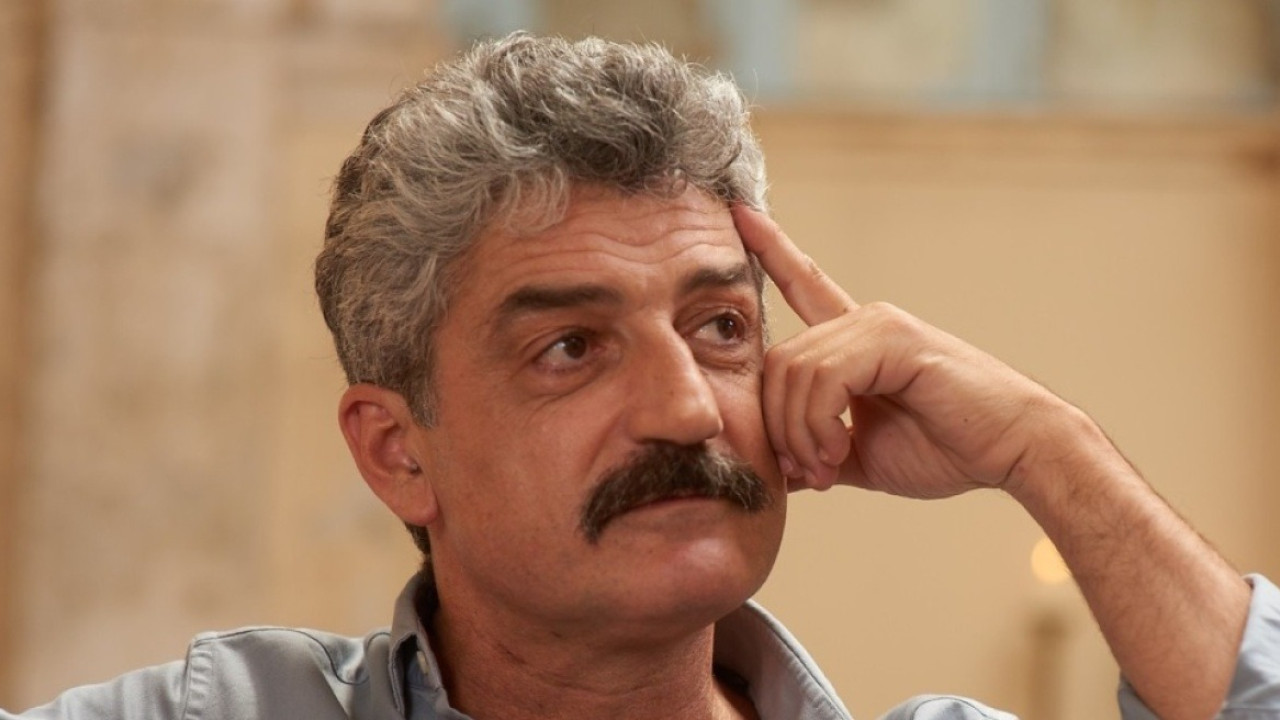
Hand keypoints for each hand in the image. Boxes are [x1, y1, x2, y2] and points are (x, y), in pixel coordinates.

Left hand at [734, 205, 1066, 498]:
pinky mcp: (893, 339)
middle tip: (807, 473)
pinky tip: (839, 452)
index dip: (771, 248)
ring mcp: (878, 324)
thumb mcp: (861, 455)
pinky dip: (819, 424)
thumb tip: (772, 467)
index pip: (803, 283)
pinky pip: (823, 378)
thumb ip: (815, 449)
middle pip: (777, 361)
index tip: (737, 213)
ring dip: (799, 434)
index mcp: (855, 341)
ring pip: (794, 371)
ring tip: (826, 469)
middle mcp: (863, 321)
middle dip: (779, 427)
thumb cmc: (947, 449)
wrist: (1012, 453)